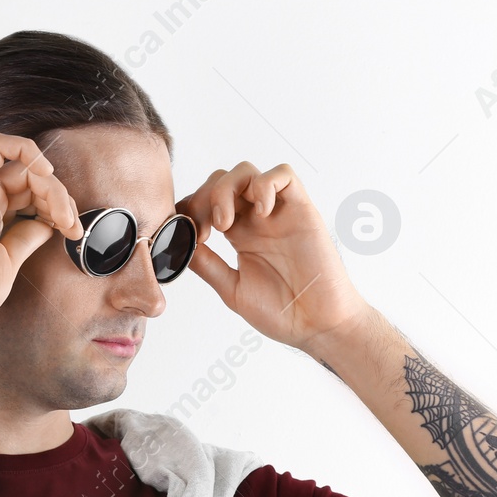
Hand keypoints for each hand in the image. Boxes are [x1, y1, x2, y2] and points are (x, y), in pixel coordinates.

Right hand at [0, 132, 86, 330]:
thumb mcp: (10, 260)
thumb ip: (27, 236)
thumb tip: (47, 223)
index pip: (32, 196)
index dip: (58, 209)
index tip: (73, 233)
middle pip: (32, 181)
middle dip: (62, 199)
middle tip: (73, 227)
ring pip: (25, 167)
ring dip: (54, 188)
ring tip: (65, 217)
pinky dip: (27, 150)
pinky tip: (45, 173)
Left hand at [175, 162, 369, 352]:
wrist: (317, 325)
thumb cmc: (282, 312)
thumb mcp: (232, 289)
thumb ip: (207, 265)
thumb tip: (178, 244)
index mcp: (239, 235)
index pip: (206, 202)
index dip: (191, 210)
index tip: (190, 237)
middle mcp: (256, 219)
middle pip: (221, 180)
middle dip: (204, 198)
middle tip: (206, 231)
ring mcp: (278, 212)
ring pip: (246, 171)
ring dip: (227, 189)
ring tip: (225, 223)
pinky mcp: (301, 210)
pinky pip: (283, 175)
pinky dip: (265, 185)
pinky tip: (260, 214)